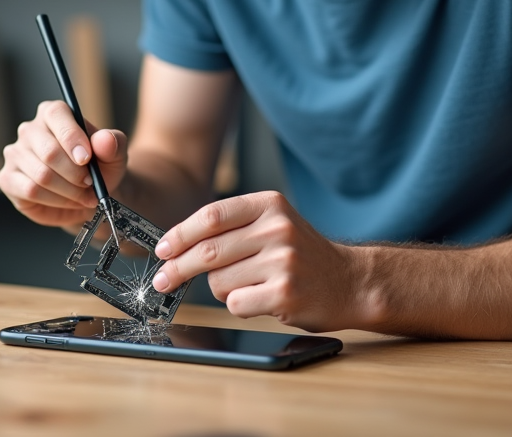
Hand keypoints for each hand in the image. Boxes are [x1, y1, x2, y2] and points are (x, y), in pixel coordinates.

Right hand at [0, 100, 128, 229]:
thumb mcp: (115, 155)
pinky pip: (31, 191)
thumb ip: (114, 144)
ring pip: (42, 175)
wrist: (89, 195)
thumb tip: (104, 140)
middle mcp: (30, 130)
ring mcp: (15, 154)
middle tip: (90, 184)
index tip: (87, 160)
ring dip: (69, 191)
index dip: (72, 138)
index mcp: (53, 113)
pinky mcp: (8, 178)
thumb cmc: (100, 169)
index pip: (56, 115)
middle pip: (49, 151)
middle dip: (75, 174)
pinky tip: (67, 200)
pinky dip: (55, 200)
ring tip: (83, 195)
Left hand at [151, 191, 363, 331]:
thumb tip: (176, 247)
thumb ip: (232, 229)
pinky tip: (262, 299)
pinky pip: (236, 304)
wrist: (350, 282)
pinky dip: (240, 306)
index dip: (180, 234)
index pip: (212, 216)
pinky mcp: (284, 293)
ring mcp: (283, 261)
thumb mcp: (273, 225)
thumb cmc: (302, 255)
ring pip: (220, 281)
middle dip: (179, 268)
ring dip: (222, 290)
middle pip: (209, 251)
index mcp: (269, 204)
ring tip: (249, 286)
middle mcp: (277, 228)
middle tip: (164, 279)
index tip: (162, 249)